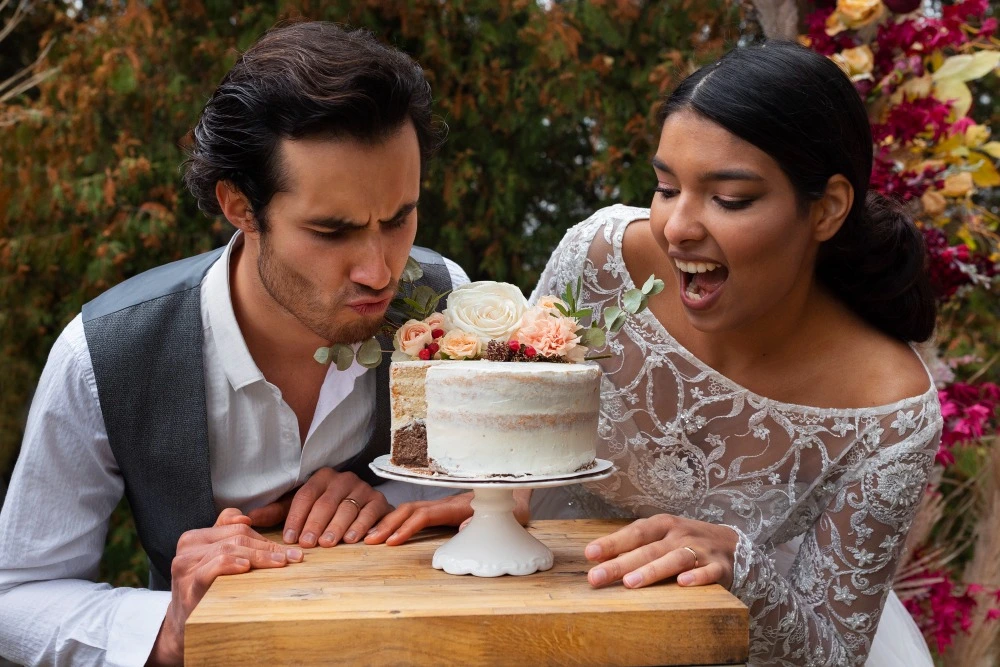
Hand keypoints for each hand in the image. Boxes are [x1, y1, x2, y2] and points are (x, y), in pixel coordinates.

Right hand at [147, 508, 302, 665]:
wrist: (184, 627)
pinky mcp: (188, 585)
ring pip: (228, 549)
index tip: (286, 549)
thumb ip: (227, 536)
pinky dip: (231, 563)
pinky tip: (246, 568)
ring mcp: (185, 566)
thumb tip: (246, 519)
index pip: (236, 527)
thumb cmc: (206, 591)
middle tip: (292, 558)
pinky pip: (212, 566)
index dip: (263, 536)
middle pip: (236, 537)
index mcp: (195, 537)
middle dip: (267, 547)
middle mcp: (187, 547)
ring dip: (259, 556)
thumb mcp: (214, 560)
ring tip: (280, 563)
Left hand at [246, 468, 391, 547]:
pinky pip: (371, 513)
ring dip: (337, 527)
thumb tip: (249, 517)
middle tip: (308, 544)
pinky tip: (354, 540)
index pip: (306, 495)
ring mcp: (363, 489)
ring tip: (328, 543)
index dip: (296, 517)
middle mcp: (344, 479)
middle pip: (326, 502)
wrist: (362, 507)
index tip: (289, 537)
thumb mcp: (301, 508)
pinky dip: (363, 526)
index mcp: (322, 477)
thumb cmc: (325, 511)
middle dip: (316, 524)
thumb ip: (276, 512)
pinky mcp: (379, 501)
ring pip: (348, 508)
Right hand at [364, 490, 531, 545]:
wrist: (516, 490)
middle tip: (369, 541)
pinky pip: (415, 511)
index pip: (426, 515)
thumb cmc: (515, 506)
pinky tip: (385, 529)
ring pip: (410, 509)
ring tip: (370, 537)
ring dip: (389, 521)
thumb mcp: (512, 516)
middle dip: (388, 524)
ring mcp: (443, 503)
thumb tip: (463, 528)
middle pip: (410, 510)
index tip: (392, 542)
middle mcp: (447, 502)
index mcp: (459, 505)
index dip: (408, 528)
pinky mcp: (443, 507)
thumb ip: (490, 522)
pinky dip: (397, 519)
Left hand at [584, 514, 737, 589]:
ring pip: (675, 559)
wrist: (732, 543)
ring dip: (652, 571)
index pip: (634, 533)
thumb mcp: (662, 535)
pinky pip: (708, 573)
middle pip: (648, 550)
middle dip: (620, 564)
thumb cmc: (686, 541)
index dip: (612, 543)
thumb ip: (634, 544)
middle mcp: (681, 535)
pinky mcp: (720, 567)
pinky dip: (697, 578)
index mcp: (664, 525)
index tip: (590, 554)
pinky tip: (682, 584)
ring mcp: (701, 550)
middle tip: (597, 577)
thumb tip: (597, 556)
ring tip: (630, 582)